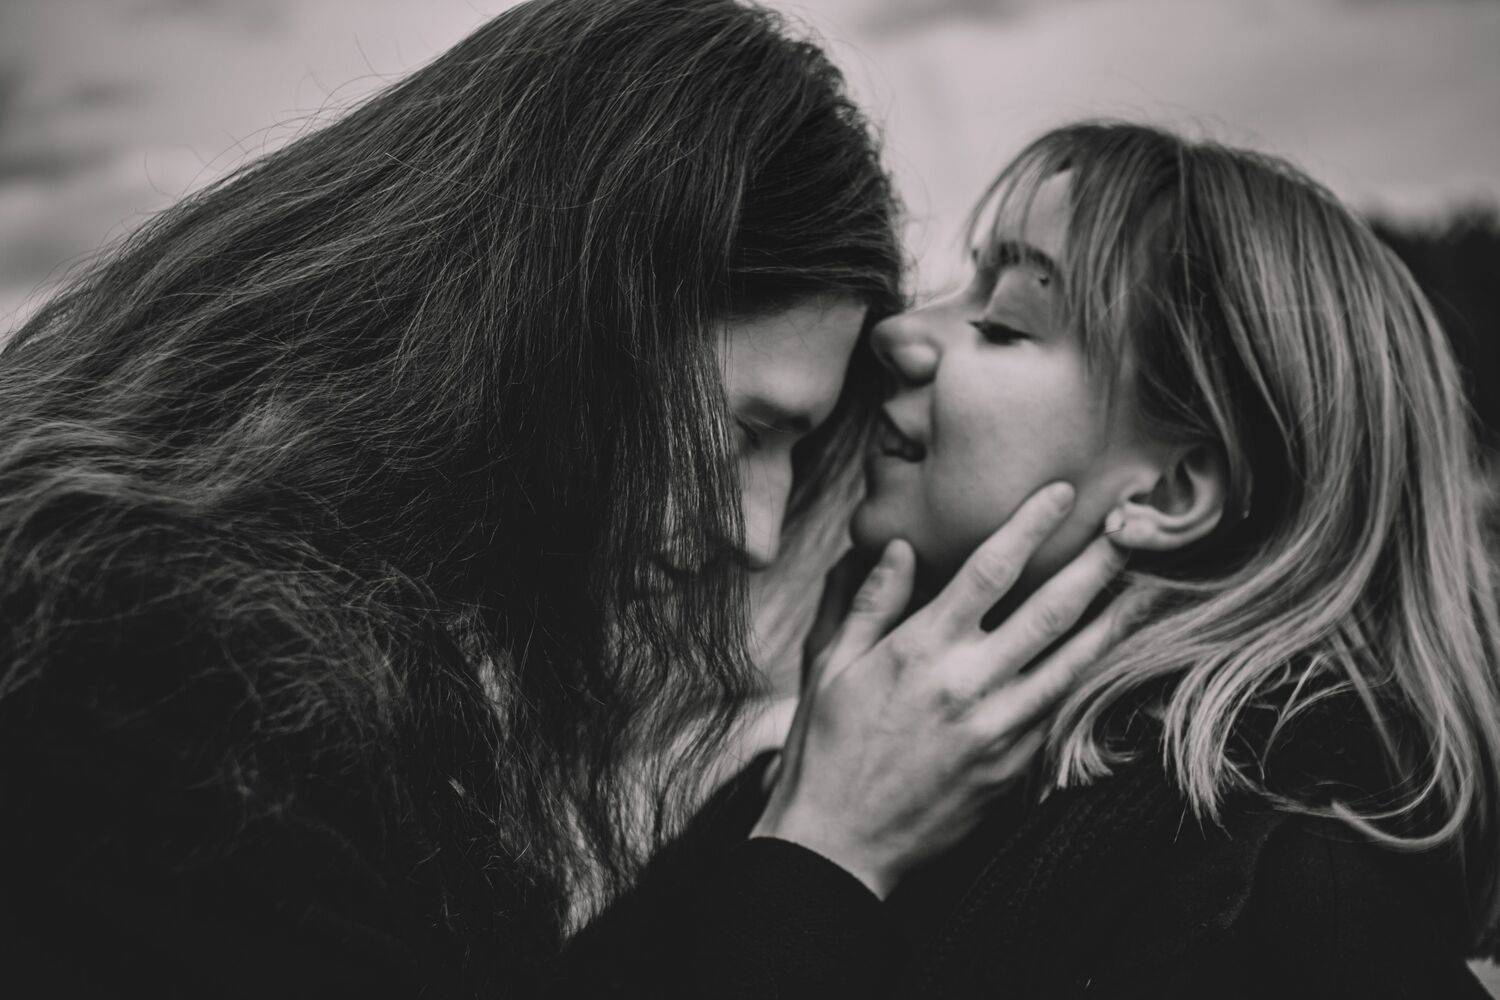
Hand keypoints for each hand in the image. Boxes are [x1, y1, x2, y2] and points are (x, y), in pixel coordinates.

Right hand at [750, 482, 1134, 897]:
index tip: (1062, 494)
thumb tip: (900, 548)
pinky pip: (1059, 714)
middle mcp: (967, 683)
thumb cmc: (827, 748)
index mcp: (920, 649)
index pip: (989, 569)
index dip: (1031, 525)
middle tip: (1132, 530)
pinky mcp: (1011, 768)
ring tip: (1147, 589)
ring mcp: (996, 729)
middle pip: (1050, 610)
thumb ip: (872, 603)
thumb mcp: (831, 666)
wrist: (839, 842)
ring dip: (1114, 623)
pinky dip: (1089, 680)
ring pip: (1073, 664)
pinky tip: (1111, 659)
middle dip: (1096, 564)